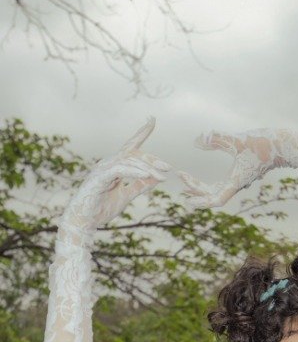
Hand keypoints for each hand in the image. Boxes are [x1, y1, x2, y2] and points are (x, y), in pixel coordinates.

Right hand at [60, 117, 171, 240]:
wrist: (85, 221)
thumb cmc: (102, 208)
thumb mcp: (127, 195)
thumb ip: (140, 186)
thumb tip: (156, 177)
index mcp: (114, 166)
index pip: (130, 147)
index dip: (141, 133)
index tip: (152, 120)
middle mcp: (108, 163)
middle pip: (133, 154)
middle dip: (152, 160)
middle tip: (168, 168)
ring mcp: (103, 169)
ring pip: (129, 161)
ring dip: (147, 169)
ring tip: (161, 176)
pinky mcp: (100, 178)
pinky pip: (120, 170)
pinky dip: (135, 172)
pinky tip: (147, 175)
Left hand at [178, 128, 297, 206]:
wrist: (284, 145)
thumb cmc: (263, 143)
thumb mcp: (237, 140)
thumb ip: (216, 139)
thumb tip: (195, 141)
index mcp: (236, 181)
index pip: (216, 199)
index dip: (201, 201)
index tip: (187, 198)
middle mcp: (237, 184)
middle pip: (213, 195)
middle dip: (196, 189)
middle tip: (181, 177)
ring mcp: (240, 180)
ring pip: (218, 190)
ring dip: (202, 187)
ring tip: (186, 179)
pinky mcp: (242, 175)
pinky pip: (223, 184)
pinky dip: (211, 184)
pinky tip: (202, 178)